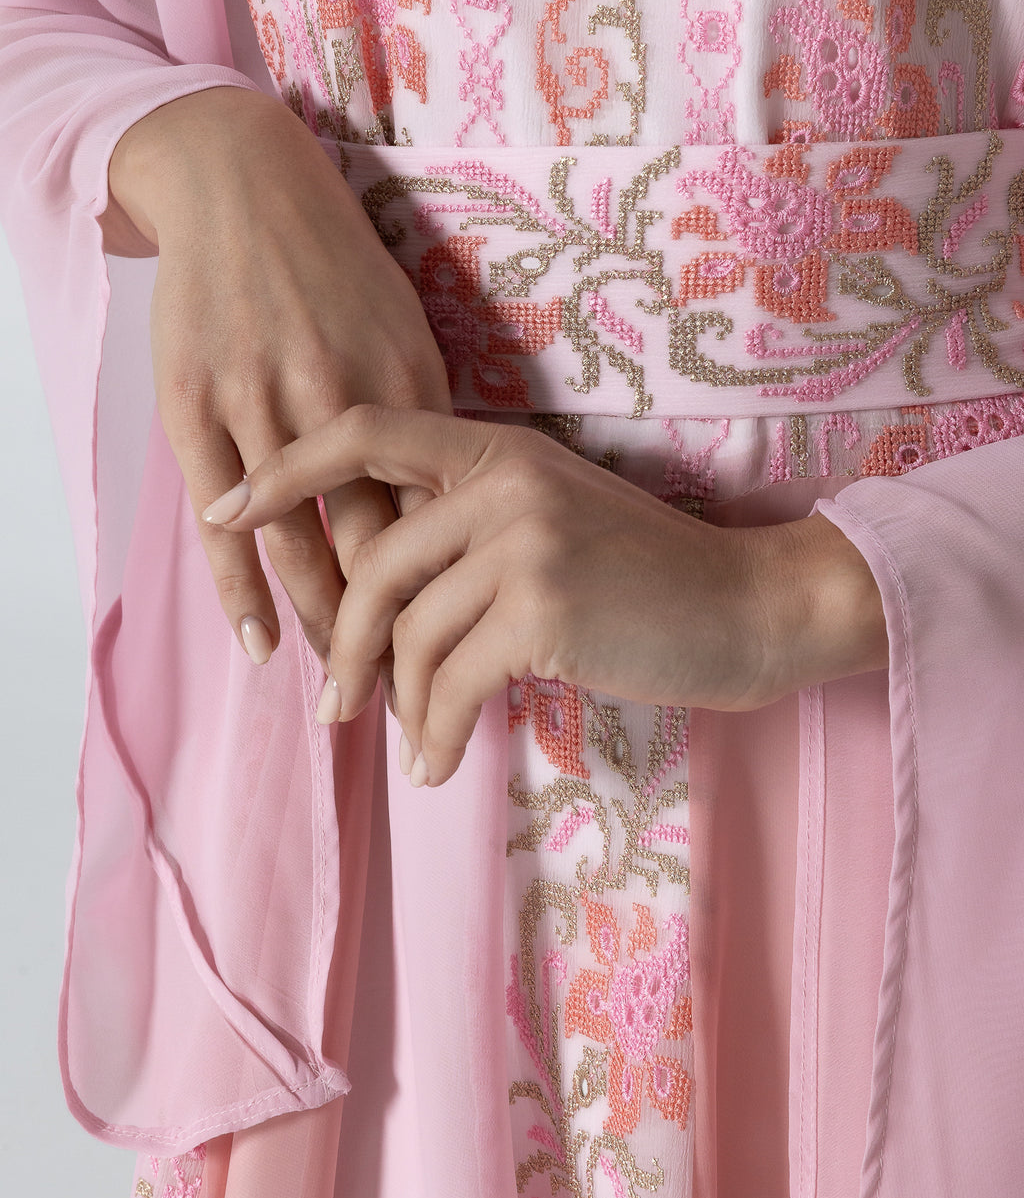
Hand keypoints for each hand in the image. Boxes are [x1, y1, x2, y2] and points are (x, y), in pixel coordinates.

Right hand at [108, 87, 450, 672]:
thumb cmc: (336, 266)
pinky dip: (243, 592)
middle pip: (377, 547)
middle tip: (414, 708)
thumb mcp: (405, 327)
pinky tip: (263, 645)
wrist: (240, 185)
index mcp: (405, 381)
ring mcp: (260, 402)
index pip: (437, 516)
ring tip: (346, 696)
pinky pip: (225, 522)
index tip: (471, 657)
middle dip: (397, 635)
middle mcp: (336, 396)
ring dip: (326, 630)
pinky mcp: (194, 405)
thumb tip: (465, 504)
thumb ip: (430, 416)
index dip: (453, 596)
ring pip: (301, 545)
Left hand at [201, 404, 888, 784]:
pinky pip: (451, 683)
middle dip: (346, 645)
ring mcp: (524, 541)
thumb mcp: (554, 520)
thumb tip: (380, 600)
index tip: (227, 507)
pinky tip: (439, 764)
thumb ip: (470, 531)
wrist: (751, 605)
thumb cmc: (650, 575)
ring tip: (408, 745)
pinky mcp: (543, 611)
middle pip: (374, 564)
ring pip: (409, 632)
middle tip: (336, 706)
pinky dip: (436, 734)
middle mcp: (505, 482)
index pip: (367, 432)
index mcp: (499, 450)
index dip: (287, 468)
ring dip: (399, 704)